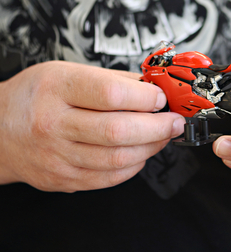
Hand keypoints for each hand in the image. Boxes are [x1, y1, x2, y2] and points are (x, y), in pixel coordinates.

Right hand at [0, 61, 184, 191]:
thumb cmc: (34, 96)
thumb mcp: (66, 72)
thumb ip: (111, 80)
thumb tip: (152, 86)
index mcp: (57, 89)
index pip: (110, 95)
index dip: (145, 98)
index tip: (161, 97)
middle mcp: (53, 123)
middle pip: (118, 131)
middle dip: (158, 127)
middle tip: (175, 121)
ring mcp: (57, 156)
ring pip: (116, 159)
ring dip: (150, 148)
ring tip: (163, 136)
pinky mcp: (62, 179)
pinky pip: (107, 179)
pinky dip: (132, 166)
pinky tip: (140, 153)